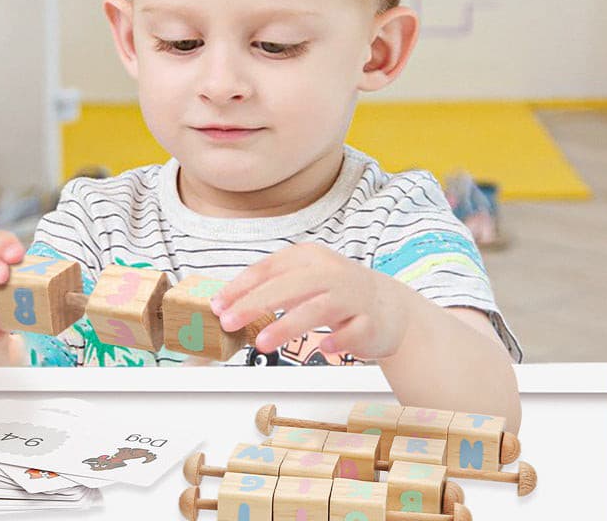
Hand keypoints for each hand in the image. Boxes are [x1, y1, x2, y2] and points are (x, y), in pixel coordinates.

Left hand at [210, 243, 409, 360]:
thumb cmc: (335, 293)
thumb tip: (229, 305)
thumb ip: (272, 289)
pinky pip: (352, 331)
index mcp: (308, 257)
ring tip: (261, 343)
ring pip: (316, 308)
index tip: (218, 305)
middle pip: (288, 286)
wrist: (388, 305)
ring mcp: (352, 296)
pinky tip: (323, 349)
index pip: (269, 268)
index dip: (241, 286)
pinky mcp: (370, 321)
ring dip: (286, 326)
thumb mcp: (303, 280)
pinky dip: (337, 341)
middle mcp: (330, 272)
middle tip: (229, 322)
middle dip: (254, 304)